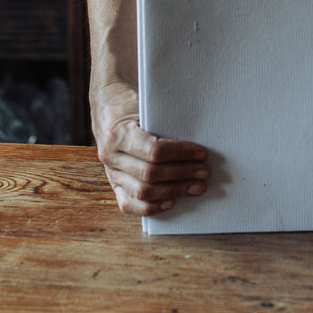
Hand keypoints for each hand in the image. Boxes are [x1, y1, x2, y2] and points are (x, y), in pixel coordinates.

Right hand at [92, 86, 210, 216]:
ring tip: (196, 186)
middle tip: (204, 172)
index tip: (201, 153)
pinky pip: (129, 204)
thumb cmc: (130, 104)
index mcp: (118, 134)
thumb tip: (195, 138)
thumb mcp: (144, 105)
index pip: (153, 150)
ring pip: (143, 192)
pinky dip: (152, 207)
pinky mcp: (114, 185)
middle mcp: (111, 156)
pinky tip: (171, 202)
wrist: (107, 109)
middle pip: (150, 174)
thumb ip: (163, 121)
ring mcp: (111, 173)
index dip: (180, 153)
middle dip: (182, 174)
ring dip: (174, 191)